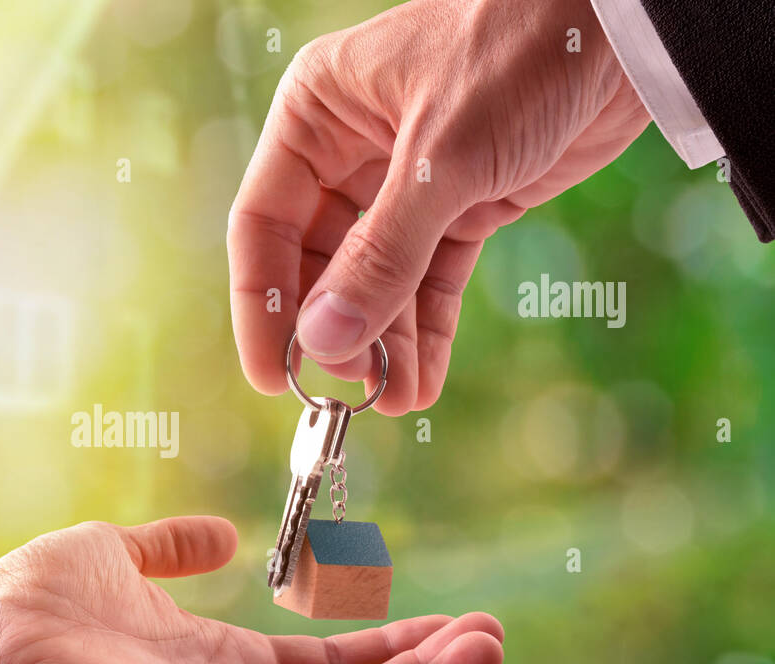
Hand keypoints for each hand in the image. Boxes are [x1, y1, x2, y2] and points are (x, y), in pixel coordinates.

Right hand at [228, 0, 648, 413]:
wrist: (629, 25)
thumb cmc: (520, 52)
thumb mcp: (441, 161)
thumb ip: (381, 257)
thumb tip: (323, 341)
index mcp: (316, 116)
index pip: (262, 225)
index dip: (261, 305)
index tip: (270, 376)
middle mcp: (349, 150)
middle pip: (318, 262)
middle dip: (338, 330)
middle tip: (353, 388)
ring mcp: (407, 181)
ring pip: (377, 280)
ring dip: (385, 342)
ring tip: (395, 398)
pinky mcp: (464, 203)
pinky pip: (430, 279)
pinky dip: (428, 329)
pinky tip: (423, 378)